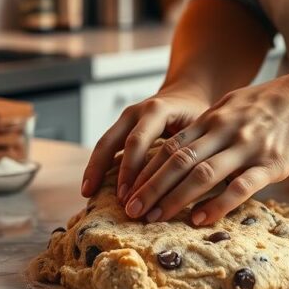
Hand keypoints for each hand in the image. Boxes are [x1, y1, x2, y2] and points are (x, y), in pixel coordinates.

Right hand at [81, 85, 211, 199]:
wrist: (188, 93)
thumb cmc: (198, 114)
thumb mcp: (202, 126)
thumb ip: (196, 148)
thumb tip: (195, 183)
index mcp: (156, 110)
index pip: (137, 140)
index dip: (130, 169)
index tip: (127, 195)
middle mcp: (136, 112)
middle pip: (111, 140)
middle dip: (103, 170)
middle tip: (98, 196)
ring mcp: (125, 119)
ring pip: (103, 143)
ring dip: (94, 168)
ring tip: (87, 193)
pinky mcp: (121, 128)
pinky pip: (105, 147)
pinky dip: (98, 166)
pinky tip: (92, 186)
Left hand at [124, 72, 288, 225]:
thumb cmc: (275, 103)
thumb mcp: (235, 105)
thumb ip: (211, 125)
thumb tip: (186, 144)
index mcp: (213, 119)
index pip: (170, 146)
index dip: (146, 170)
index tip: (127, 190)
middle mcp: (224, 131)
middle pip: (178, 161)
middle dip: (151, 187)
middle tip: (131, 210)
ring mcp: (248, 147)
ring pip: (202, 174)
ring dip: (174, 199)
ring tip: (155, 218)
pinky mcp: (273, 163)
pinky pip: (240, 186)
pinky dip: (218, 204)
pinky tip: (200, 220)